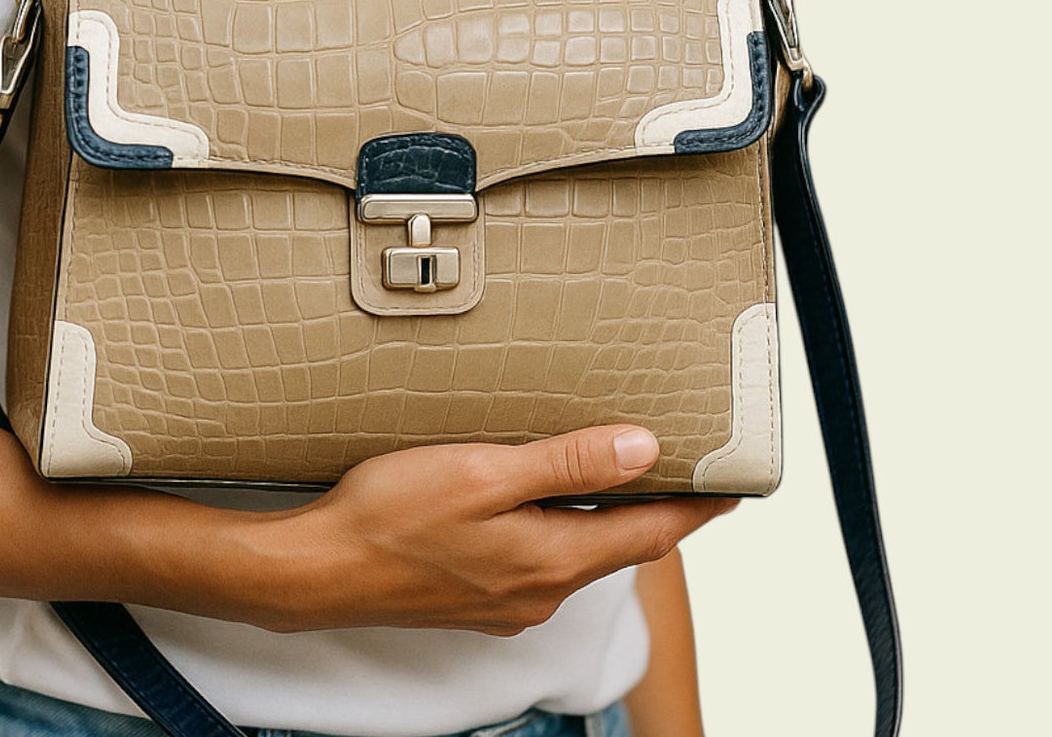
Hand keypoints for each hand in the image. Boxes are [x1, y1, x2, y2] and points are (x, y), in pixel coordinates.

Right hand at [253, 426, 738, 635]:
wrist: (318, 570)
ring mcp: (507, 601)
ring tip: (622, 475)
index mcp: (550, 559)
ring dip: (605, 518)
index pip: (649, 534)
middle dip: (655, 510)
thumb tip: (642, 451)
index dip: (696, 509)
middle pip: (618, 546)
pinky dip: (560, 529)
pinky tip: (543, 503)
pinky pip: (540, 561)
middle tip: (684, 470)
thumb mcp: (484, 472)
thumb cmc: (389, 515)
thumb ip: (567, 463)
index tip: (733, 489)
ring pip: (578, 554)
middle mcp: (538, 591)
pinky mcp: (477, 598)